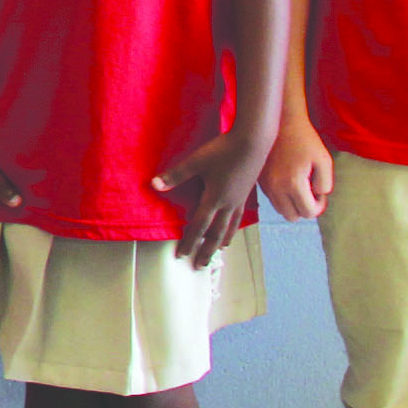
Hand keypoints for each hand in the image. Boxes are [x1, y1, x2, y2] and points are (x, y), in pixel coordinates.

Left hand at [151, 129, 271, 267]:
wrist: (253, 142)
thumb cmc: (222, 150)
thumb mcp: (196, 161)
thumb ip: (176, 175)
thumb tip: (154, 184)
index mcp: (214, 199)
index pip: (199, 226)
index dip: (189, 242)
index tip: (181, 255)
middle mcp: (228, 204)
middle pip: (216, 233)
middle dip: (206, 250)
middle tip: (200, 266)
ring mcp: (239, 200)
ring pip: (230, 227)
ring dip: (221, 241)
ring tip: (219, 250)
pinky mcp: (246, 193)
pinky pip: (238, 217)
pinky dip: (233, 227)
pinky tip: (232, 227)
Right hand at [262, 120, 333, 222]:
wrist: (280, 122)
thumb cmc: (305, 140)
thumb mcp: (324, 160)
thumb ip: (325, 184)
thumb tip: (317, 196)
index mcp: (293, 183)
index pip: (308, 213)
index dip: (319, 206)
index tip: (319, 191)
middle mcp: (275, 187)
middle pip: (292, 216)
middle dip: (303, 208)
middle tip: (309, 191)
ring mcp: (265, 184)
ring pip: (280, 209)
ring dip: (291, 204)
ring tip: (298, 186)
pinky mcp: (259, 180)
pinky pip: (272, 198)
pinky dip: (281, 195)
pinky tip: (287, 179)